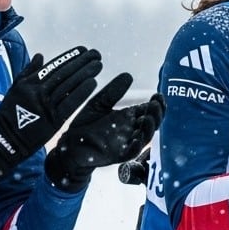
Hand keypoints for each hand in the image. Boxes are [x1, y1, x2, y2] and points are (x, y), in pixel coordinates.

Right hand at [0, 47, 102, 189]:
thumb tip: (41, 56)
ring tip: (97, 65)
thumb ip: (28, 71)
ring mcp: (45, 105)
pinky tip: (92, 82)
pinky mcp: (52, 120)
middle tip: (95, 54)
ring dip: (85, 73)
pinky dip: (81, 92)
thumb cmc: (9, 114)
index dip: (70, 57)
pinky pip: (69, 103)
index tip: (83, 50)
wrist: (4, 140)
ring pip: (68, 85)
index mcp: (29, 83)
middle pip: (64, 73)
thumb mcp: (15, 89)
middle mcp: (38, 91)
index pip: (54, 66)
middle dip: (81, 62)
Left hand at [45, 73, 165, 192]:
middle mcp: (131, 129)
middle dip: (157, 114)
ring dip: (150, 128)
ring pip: (145, 136)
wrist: (70, 143)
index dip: (156, 103)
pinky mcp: (118, 154)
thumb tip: (128, 75)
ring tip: (149, 117)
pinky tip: (138, 138)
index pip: (148, 110)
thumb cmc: (85, 123)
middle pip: (152, 122)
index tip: (158, 95)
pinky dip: (137, 146)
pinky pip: (132, 152)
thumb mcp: (99, 103)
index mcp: (129, 117)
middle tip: (156, 104)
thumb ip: (113, 92)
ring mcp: (126, 142)